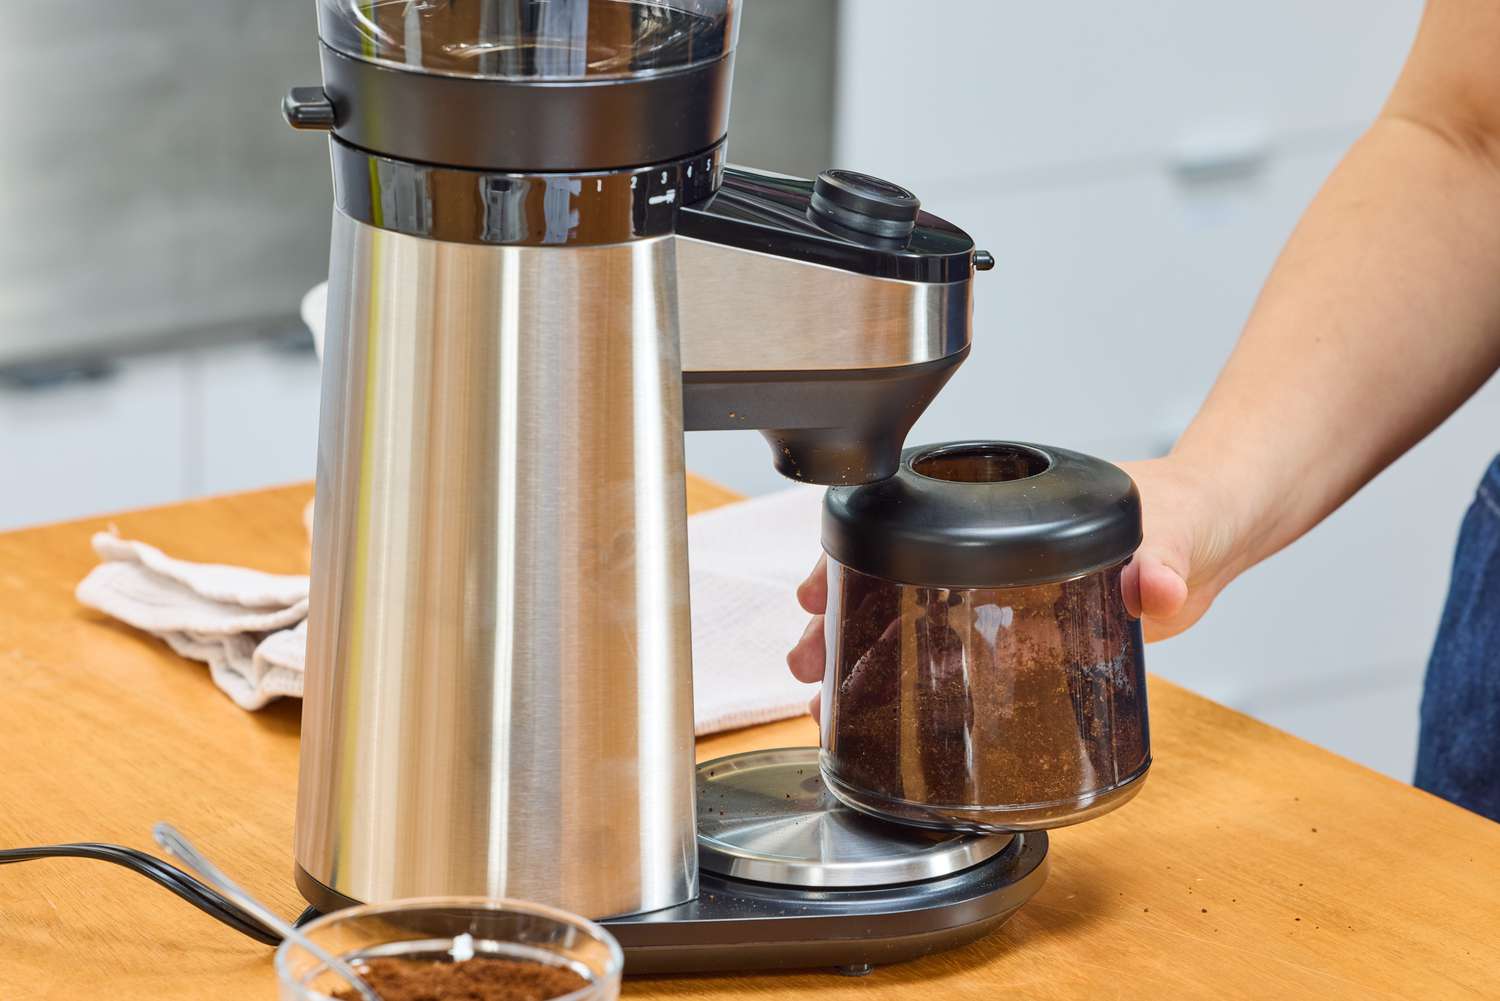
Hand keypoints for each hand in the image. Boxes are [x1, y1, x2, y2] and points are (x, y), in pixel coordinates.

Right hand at [785, 456, 1250, 716]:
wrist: (1217, 533)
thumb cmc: (1188, 512)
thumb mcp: (1181, 531)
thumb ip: (1171, 559)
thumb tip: (1161, 586)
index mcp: (1008, 506)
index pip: (906, 519)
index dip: (850, 553)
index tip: (813, 588)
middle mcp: (993, 543)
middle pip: (893, 572)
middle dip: (839, 618)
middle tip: (808, 663)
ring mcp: (1003, 585)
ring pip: (913, 614)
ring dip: (864, 654)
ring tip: (827, 701)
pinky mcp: (1024, 625)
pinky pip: (954, 647)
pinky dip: (915, 677)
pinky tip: (891, 712)